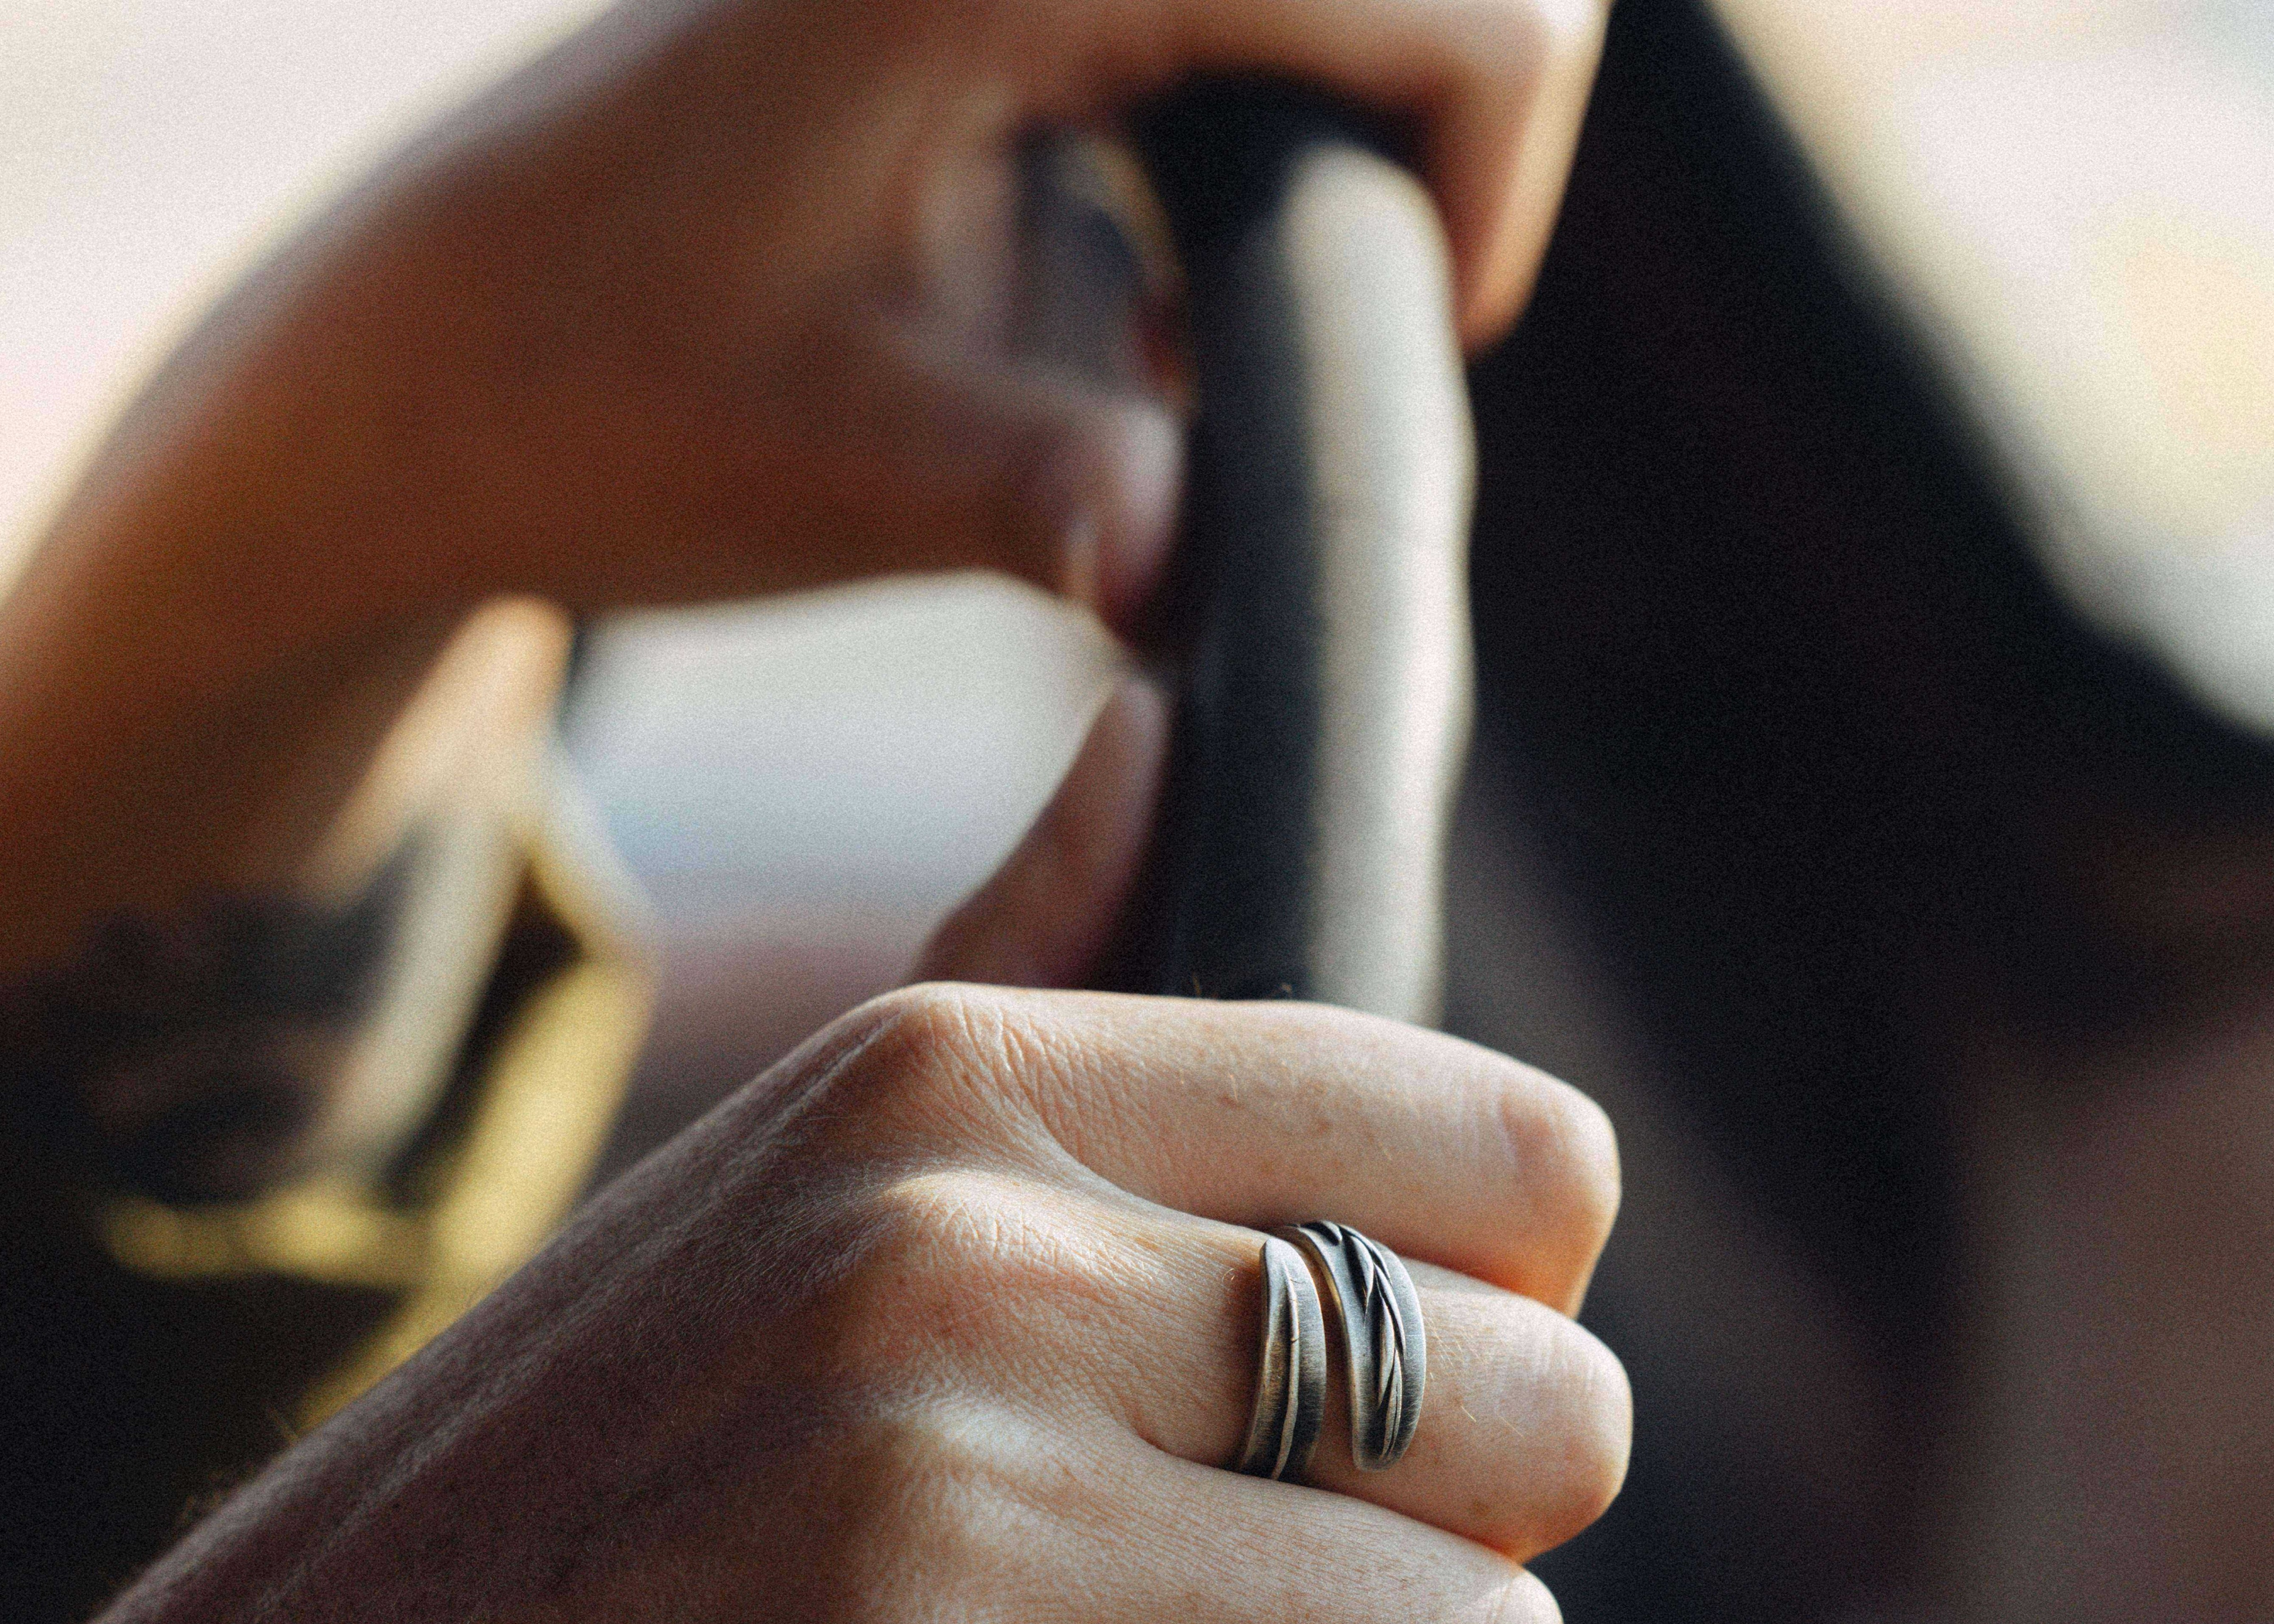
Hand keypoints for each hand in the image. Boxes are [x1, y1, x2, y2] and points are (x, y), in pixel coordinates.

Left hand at [0, 0, 1605, 973]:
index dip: (1491, 186)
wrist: (432, 364)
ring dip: (1340, 129)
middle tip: (1322, 328)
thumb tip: (1191, 568)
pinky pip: (1214, 14)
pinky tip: (1149, 268)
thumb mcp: (854, 466)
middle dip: (1432, 138)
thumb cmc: (606, 405)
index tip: (1417, 350)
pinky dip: (1250, 114)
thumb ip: (1053, 494)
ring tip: (1217, 313)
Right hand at [0, 982, 1624, 1623]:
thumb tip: (1166, 729)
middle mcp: (957, 1267)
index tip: (1402, 1402)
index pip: (1511, 1153)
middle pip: (1554, 1411)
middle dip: (1475, 1545)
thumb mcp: (791, 1167)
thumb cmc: (594, 1494)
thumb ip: (1024, 950)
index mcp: (956, 1081)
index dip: (1521, 1307)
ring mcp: (932, 1534)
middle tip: (1300, 1602)